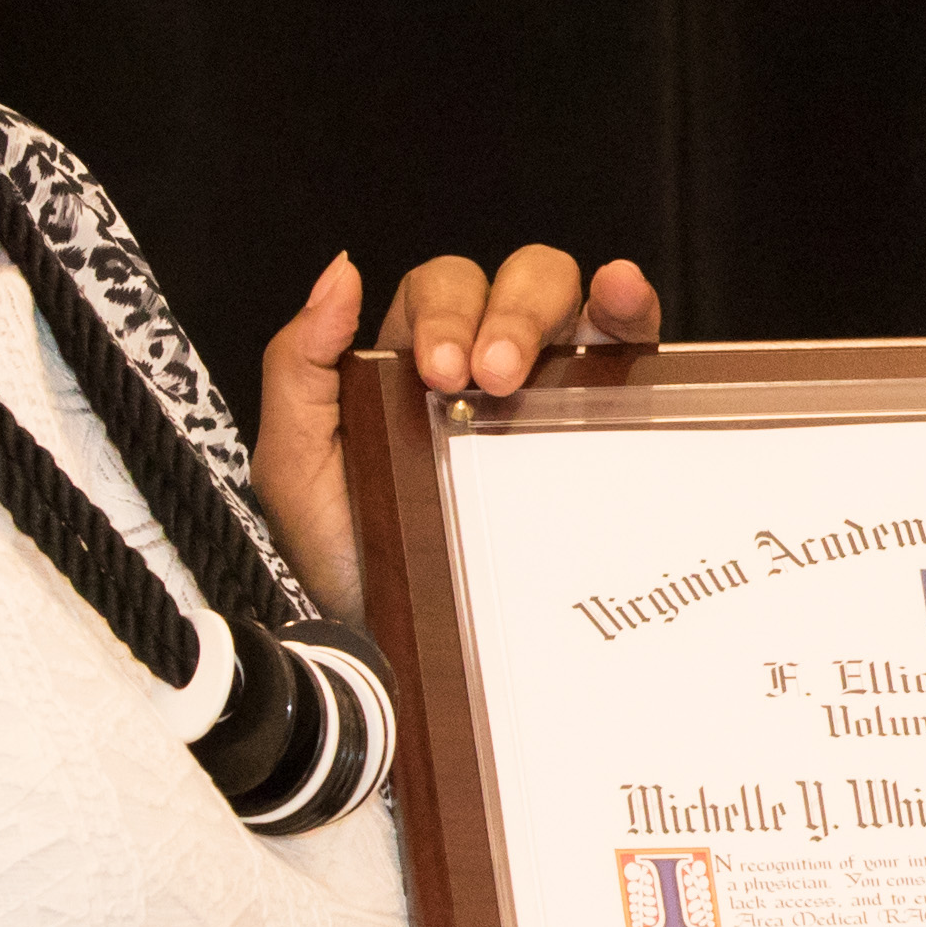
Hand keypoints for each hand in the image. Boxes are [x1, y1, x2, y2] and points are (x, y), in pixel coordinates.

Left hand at [254, 247, 661, 627]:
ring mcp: (549, 384)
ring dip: (546, 309)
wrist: (407, 653)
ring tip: (527, 371)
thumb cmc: (354, 565)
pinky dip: (628, 302)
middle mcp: (485, 362)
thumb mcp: (297, 468)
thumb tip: (339, 273)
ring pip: (563, 294)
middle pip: (505, 281)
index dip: (445, 312)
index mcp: (413, 363)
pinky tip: (619, 295)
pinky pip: (627, 340)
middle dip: (499, 314)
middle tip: (486, 378)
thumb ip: (298, 368)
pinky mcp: (605, 417)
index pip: (438, 291)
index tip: (440, 373)